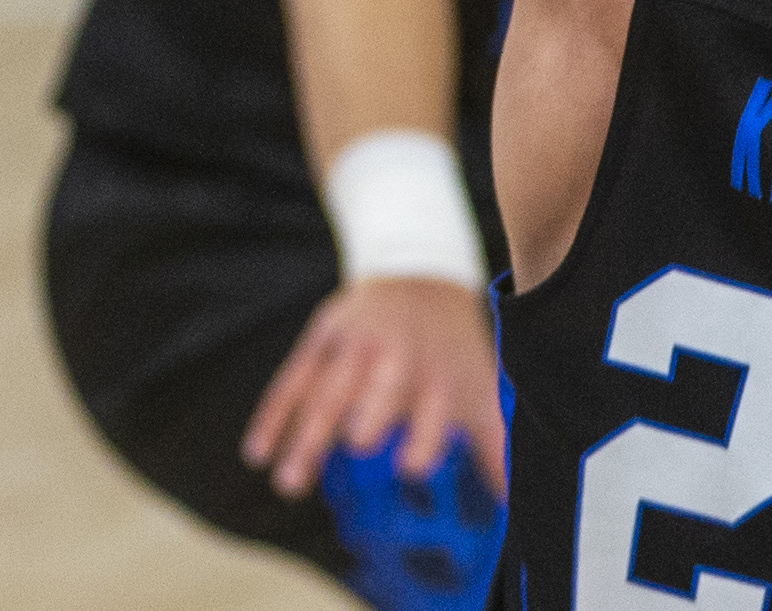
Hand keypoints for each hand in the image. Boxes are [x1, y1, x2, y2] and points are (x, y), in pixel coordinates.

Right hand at [242, 275, 505, 497]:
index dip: (426, 433)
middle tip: (352, 447)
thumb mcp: (478, 385)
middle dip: (367, 415)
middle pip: (379, 388)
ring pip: (327, 390)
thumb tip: (515, 503)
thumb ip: (493, 445)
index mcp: (440, 372)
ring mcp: (357, 343)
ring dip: (305, 435)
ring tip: (288, 483)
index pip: (435, 406)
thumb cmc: (453, 346)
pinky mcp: (323, 334)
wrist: (420, 269)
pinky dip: (272, 415)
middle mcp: (399, 356)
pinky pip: (292, 378)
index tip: (412, 466)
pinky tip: (256, 453)